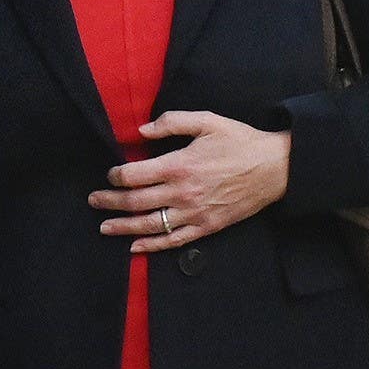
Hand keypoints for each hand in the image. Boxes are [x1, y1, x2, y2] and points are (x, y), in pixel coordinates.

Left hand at [89, 111, 290, 253]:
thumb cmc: (241, 142)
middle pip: (135, 202)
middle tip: (94, 201)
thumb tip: (141, 131)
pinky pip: (174, 240)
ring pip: (149, 225)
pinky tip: (135, 247)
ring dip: (123, 227)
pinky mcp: (206, 227)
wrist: (275, 168)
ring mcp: (193, 213)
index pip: (134, 175)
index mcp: (179, 165)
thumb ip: (172, 122)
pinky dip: (152, 245)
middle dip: (110, 202)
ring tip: (105, 227)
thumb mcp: (207, 121)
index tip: (111, 173)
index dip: (116, 175)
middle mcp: (182, 193)